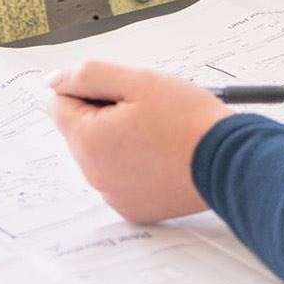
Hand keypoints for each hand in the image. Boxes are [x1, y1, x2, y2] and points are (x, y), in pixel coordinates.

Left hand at [45, 60, 230, 224]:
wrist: (229, 161)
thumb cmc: (188, 120)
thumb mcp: (137, 80)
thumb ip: (88, 75)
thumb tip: (54, 81)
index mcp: (88, 140)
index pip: (60, 103)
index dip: (91, 89)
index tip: (123, 92)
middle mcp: (93, 174)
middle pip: (81, 130)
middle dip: (106, 114)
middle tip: (146, 109)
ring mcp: (113, 195)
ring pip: (102, 154)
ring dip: (120, 138)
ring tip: (159, 132)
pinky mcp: (134, 208)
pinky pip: (121, 178)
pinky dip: (135, 164)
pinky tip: (163, 155)